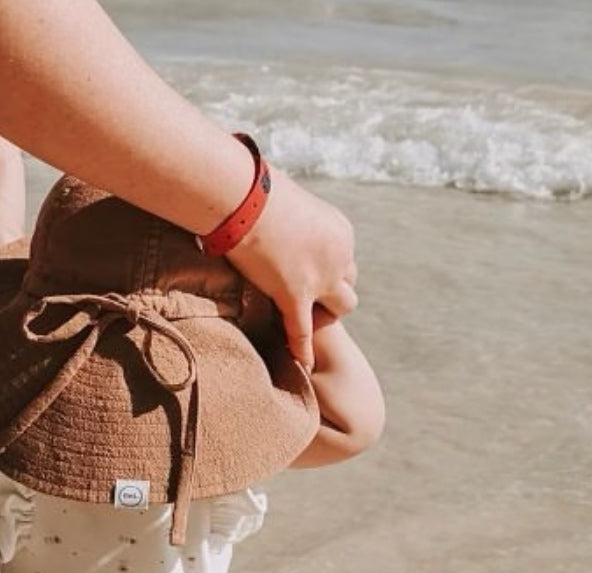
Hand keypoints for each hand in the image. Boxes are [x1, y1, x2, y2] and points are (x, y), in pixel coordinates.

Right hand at [226, 170, 357, 371]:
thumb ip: (287, 216)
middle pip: (348, 285)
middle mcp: (339, 256)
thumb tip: (266, 211)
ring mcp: (320, 279)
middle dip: (331, 293)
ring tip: (306, 320)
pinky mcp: (294, 296)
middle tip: (307, 299)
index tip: (306, 272)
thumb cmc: (255, 189)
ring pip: (341, 309)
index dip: (325, 268)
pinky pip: (302, 331)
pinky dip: (303, 349)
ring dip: (326, 315)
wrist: (244, 198)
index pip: (343, 259)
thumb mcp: (286, 199)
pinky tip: (303, 364)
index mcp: (340, 231)